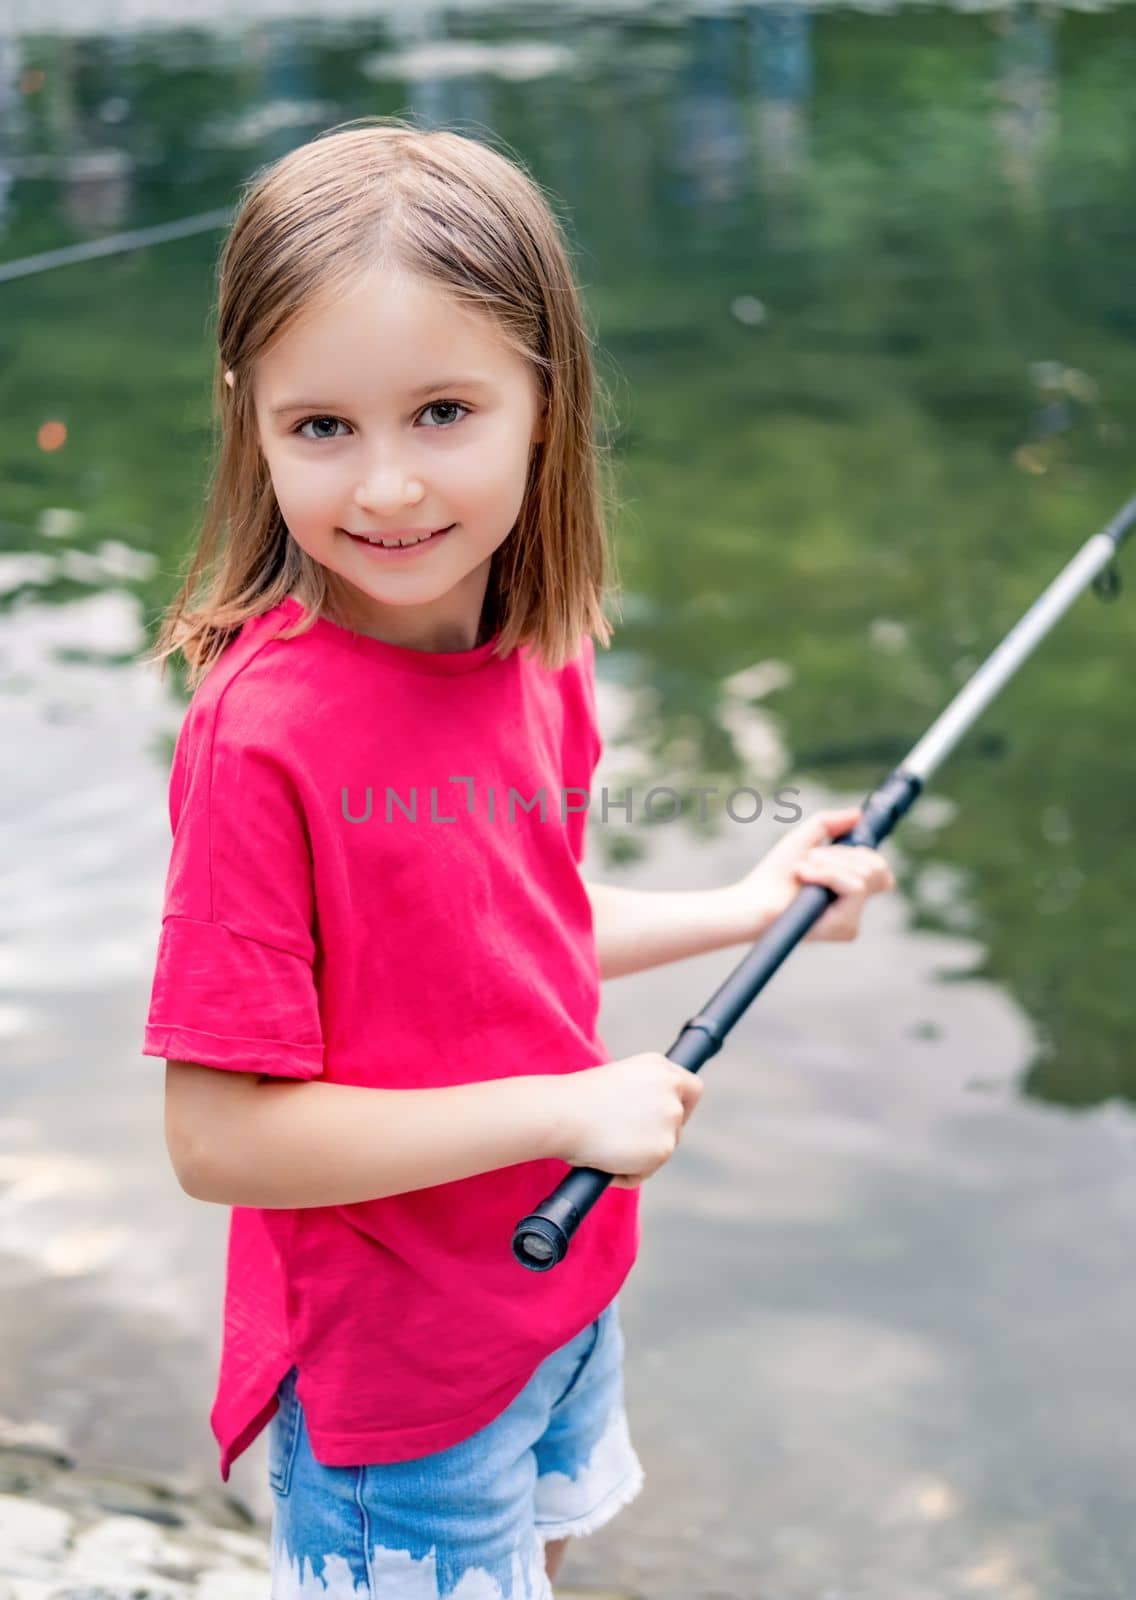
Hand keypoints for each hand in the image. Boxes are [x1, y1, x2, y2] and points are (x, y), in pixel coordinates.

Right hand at [554, 1052, 704, 1187]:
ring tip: (603, 1148)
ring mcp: (671, 1117)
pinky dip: (626, 1173)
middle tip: (624, 1142)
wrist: (562, 1114)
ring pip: (662, 1148)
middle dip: (656, 1136)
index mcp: (658, 1066)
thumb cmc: (576, 1101)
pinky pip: (645, 1171)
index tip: (664, 1120)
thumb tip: (648, 1123)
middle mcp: (671, 1087)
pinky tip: (603, 1160)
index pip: (691, 1088)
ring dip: (637, 1156)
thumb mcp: (616, 1084)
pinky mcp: (664, 1147)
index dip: (681, 1106)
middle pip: (679, 1122)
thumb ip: (642, 1096)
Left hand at [728, 805, 895, 942]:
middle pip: (876, 868)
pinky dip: (827, 873)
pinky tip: (803, 875)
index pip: (882, 872)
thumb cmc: (774, 876)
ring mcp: (851, 923)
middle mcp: (854, 913)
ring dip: (829, 863)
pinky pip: (854, 887)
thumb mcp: (804, 841)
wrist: (751, 903)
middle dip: (840, 854)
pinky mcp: (845, 927)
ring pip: (864, 875)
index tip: (831, 850)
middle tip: (808, 859)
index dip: (865, 855)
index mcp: (848, 896)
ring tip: (802, 869)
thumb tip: (859, 814)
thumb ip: (830, 825)